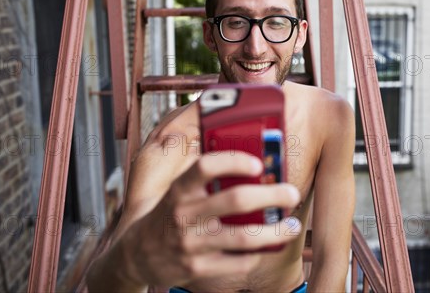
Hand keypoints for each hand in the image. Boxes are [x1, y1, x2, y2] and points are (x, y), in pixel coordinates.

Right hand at [121, 151, 301, 287]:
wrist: (135, 256)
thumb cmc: (167, 216)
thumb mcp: (176, 192)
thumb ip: (203, 179)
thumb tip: (250, 159)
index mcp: (178, 191)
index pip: (205, 167)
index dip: (234, 161)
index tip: (259, 164)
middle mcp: (183, 216)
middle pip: (236, 201)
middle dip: (271, 196)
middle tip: (291, 193)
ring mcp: (191, 245)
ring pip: (244, 237)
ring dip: (276, 231)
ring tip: (293, 226)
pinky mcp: (198, 270)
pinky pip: (239, 262)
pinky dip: (260, 254)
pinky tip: (269, 246)